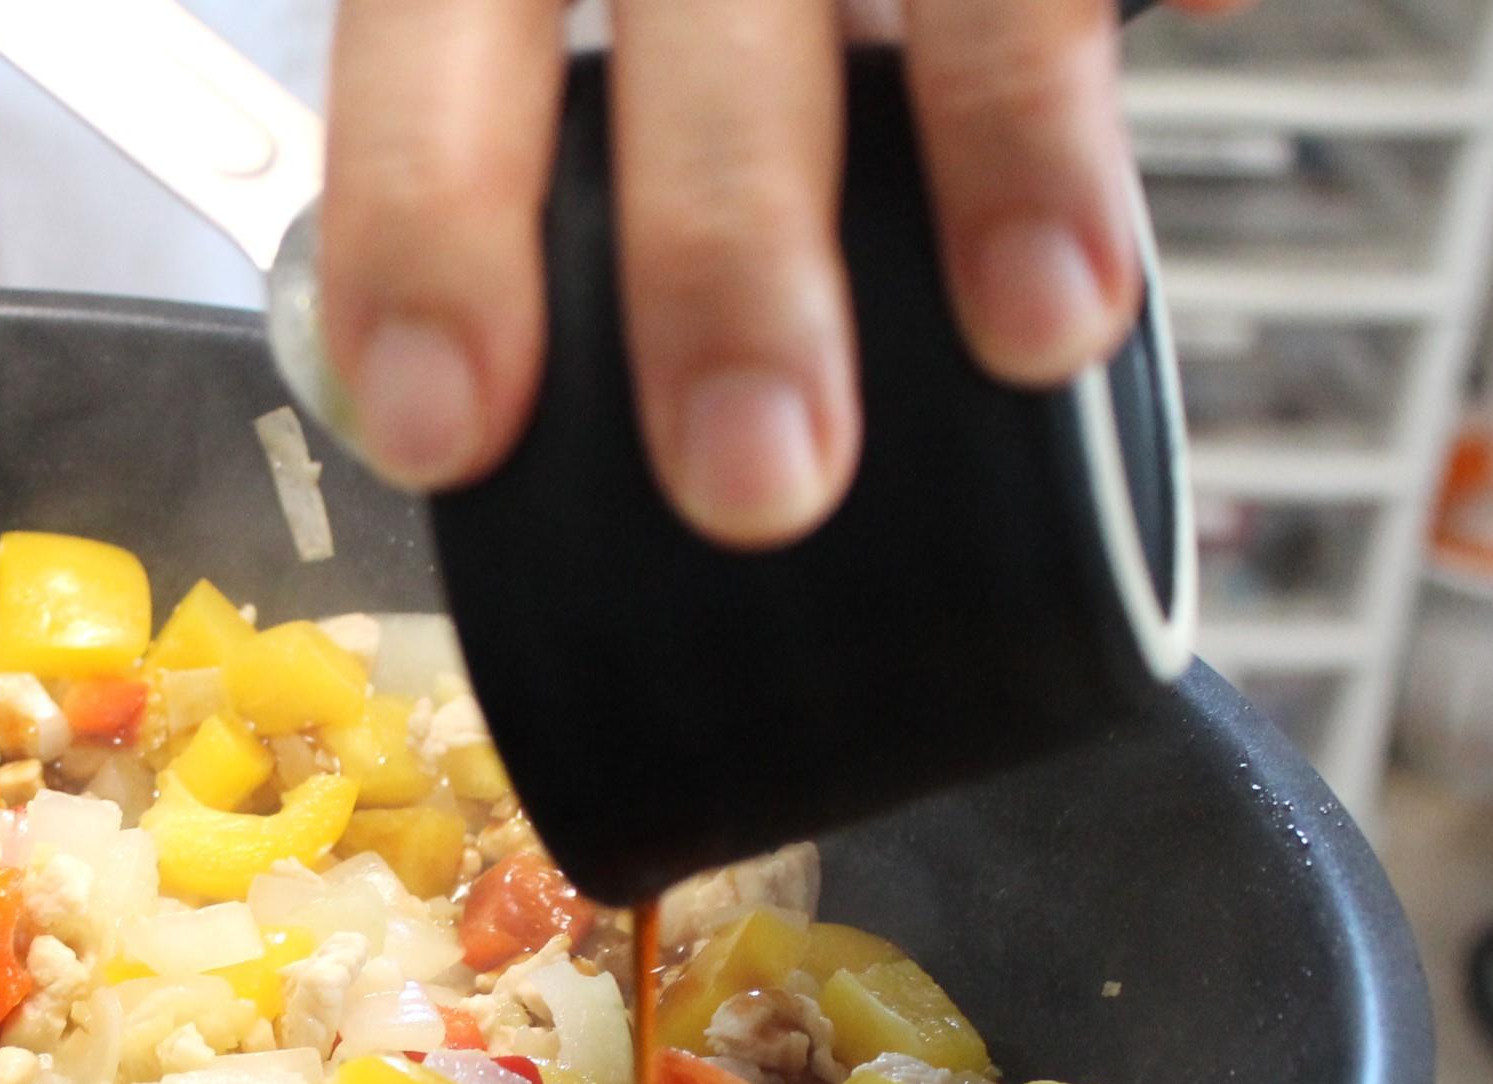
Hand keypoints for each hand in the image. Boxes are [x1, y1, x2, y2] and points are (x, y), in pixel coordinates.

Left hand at [318, 0, 1224, 546]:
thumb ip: (508, 127)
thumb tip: (439, 394)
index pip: (427, 36)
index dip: (425, 224)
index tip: (443, 423)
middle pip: (691, 16)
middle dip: (719, 251)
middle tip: (755, 478)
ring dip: (997, 136)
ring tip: (1039, 326)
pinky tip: (1217, 25)